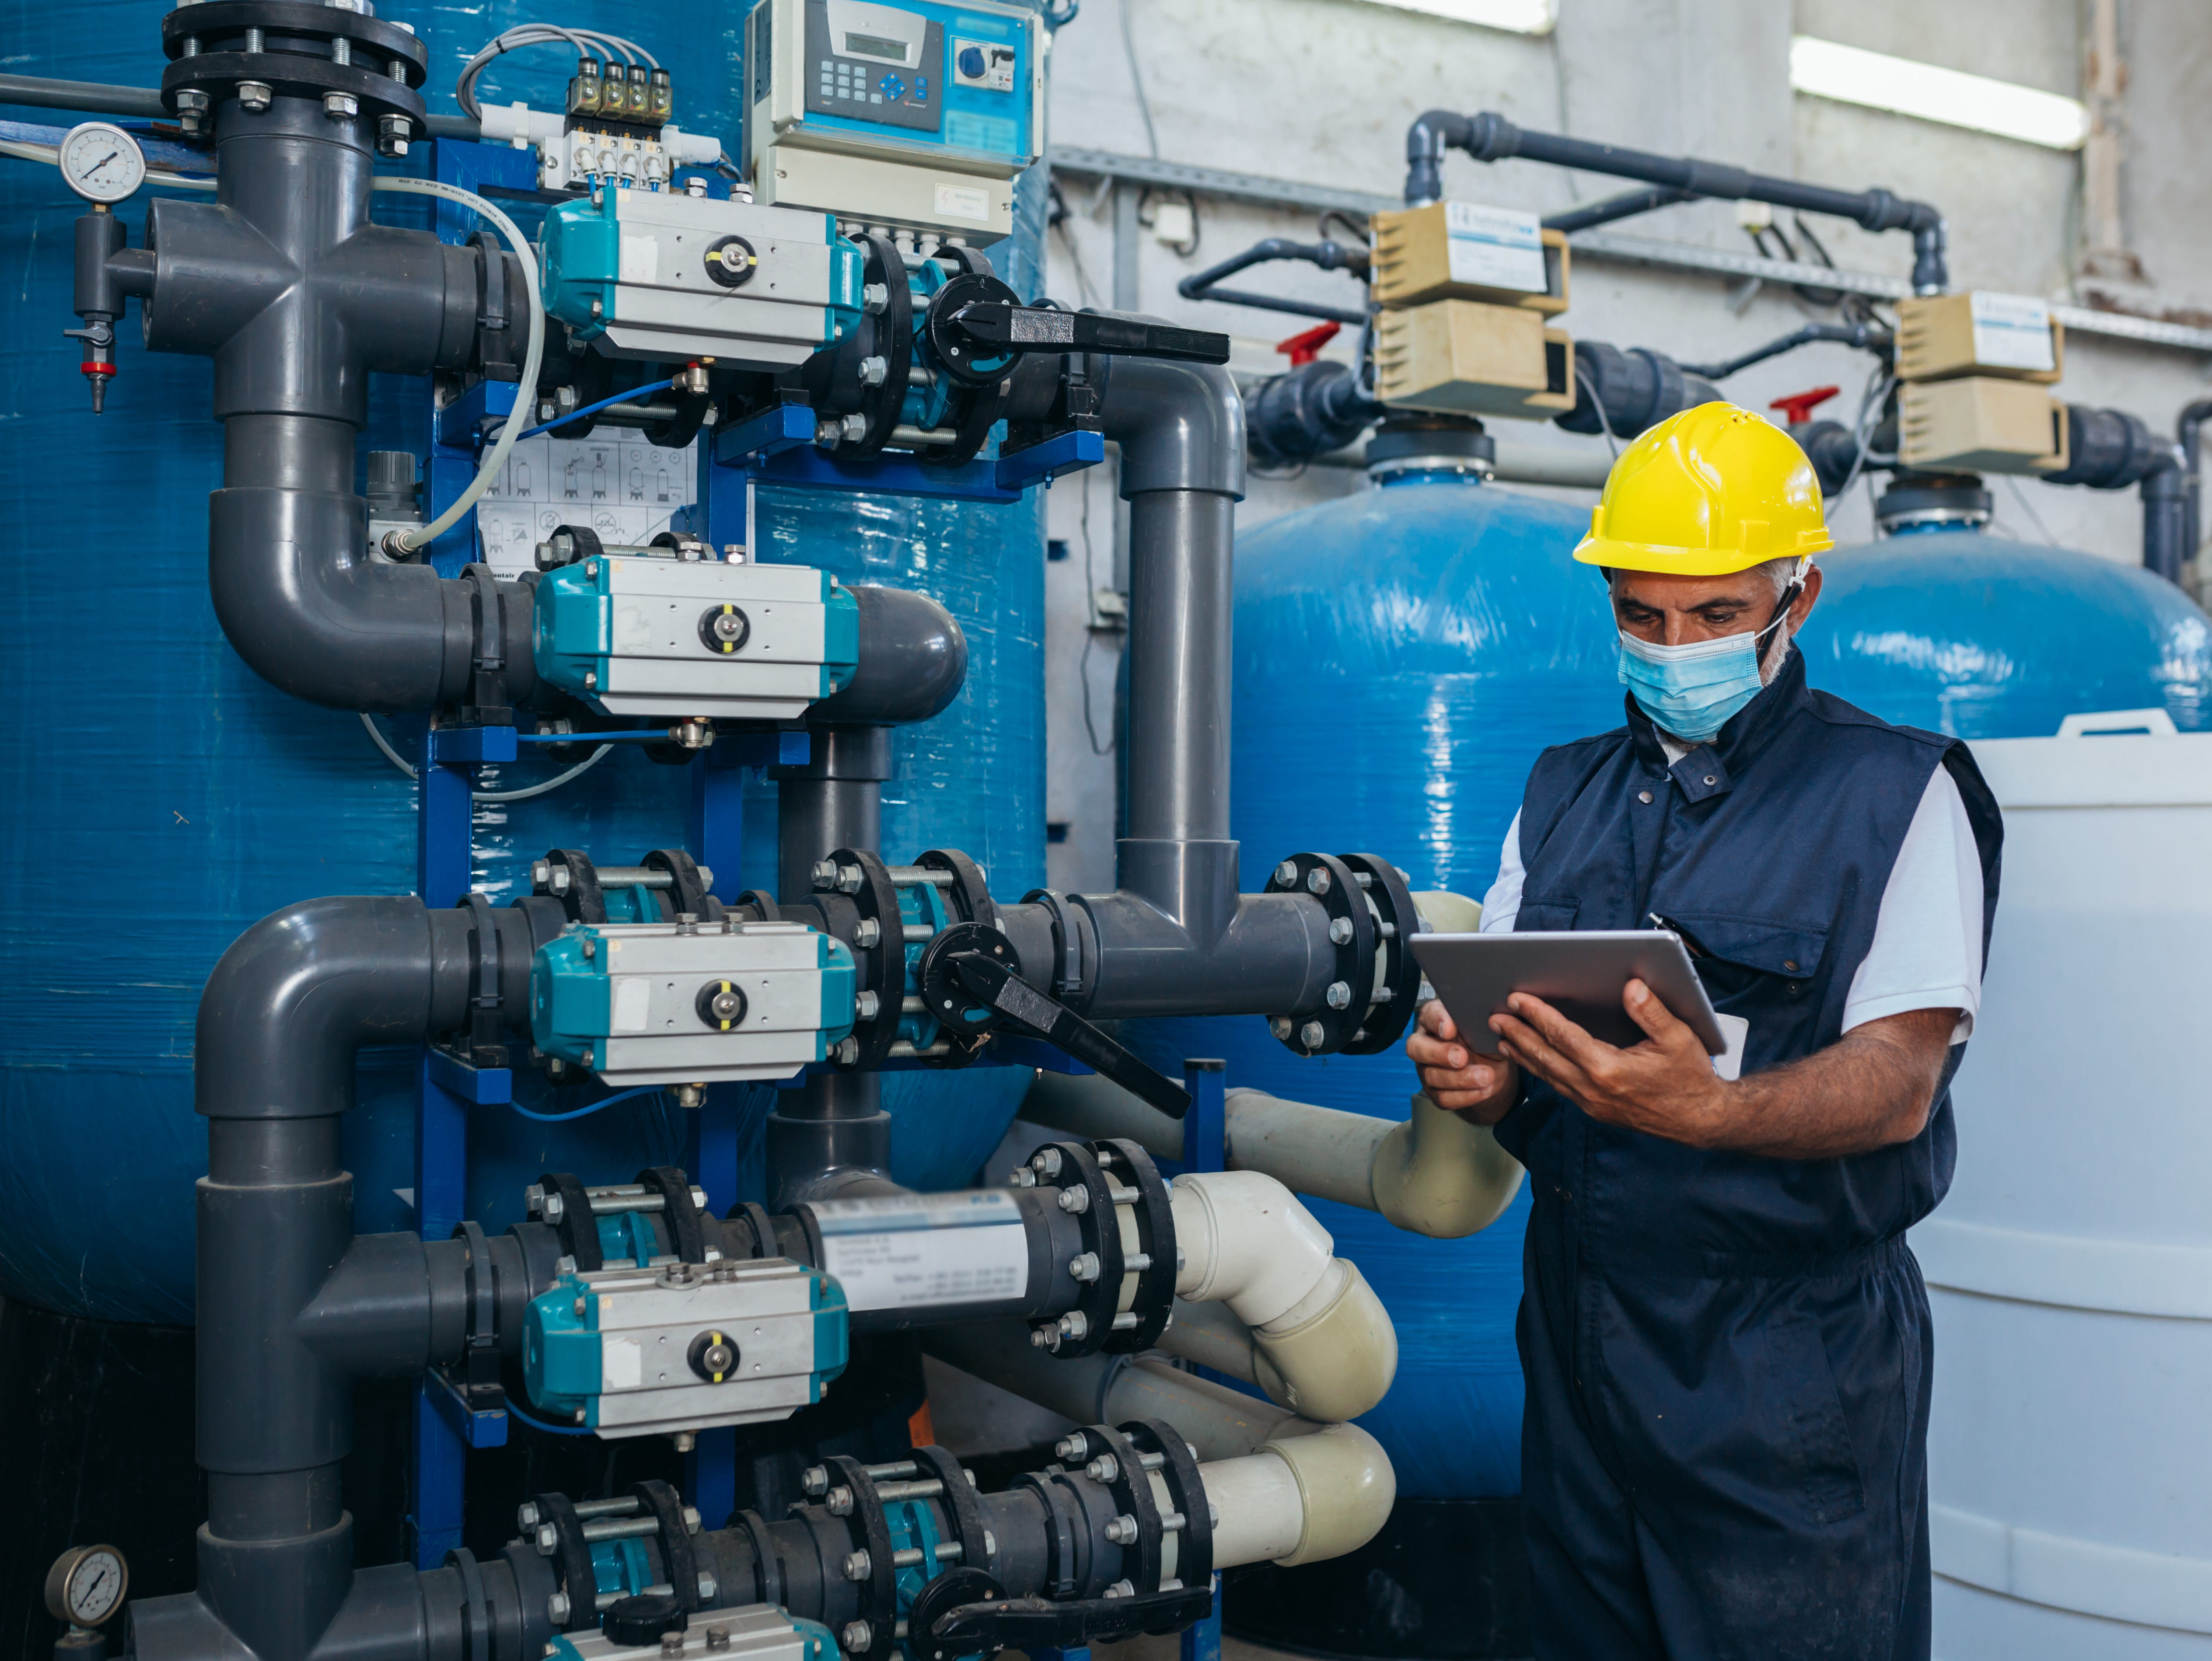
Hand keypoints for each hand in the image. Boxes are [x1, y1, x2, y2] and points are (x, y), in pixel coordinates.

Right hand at [1406, 999, 1519, 1122]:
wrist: (1492, 1067)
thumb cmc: (1484, 1040)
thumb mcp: (1487, 1028)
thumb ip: (1483, 1024)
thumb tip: (1492, 1022)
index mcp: (1436, 1019)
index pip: (1429, 1015)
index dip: (1436, 1021)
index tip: (1450, 1029)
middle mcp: (1425, 1043)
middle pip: (1416, 1048)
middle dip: (1439, 1054)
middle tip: (1462, 1058)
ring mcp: (1426, 1069)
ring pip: (1431, 1076)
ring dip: (1461, 1079)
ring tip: (1486, 1076)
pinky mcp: (1435, 1091)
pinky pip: (1443, 1098)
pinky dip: (1465, 1096)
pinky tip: (1484, 1090)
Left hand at [1488, 979, 1728, 1145]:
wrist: (1700, 1120)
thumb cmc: (1690, 1077)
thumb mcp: (1679, 1038)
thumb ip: (1652, 1011)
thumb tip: (1631, 986)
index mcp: (1609, 1069)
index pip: (1563, 1036)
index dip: (1538, 1015)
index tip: (1517, 999)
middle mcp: (1593, 1089)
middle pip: (1545, 1057)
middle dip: (1518, 1035)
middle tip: (1494, 1017)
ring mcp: (1591, 1103)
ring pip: (1548, 1076)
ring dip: (1523, 1055)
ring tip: (1502, 1037)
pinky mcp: (1594, 1110)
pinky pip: (1559, 1087)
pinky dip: (1541, 1071)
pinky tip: (1532, 1061)